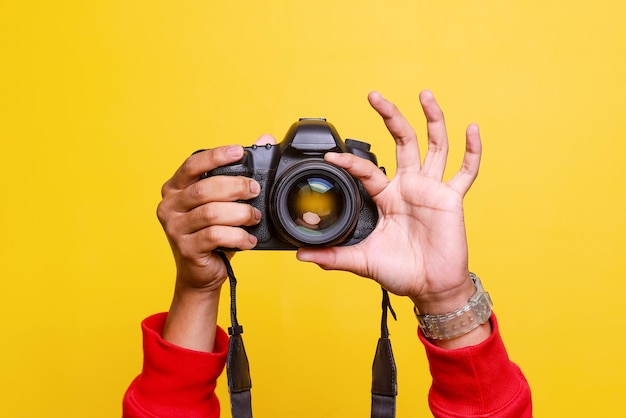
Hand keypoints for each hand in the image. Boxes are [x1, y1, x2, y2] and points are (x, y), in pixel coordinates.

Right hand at [158, 134, 274, 350]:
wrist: (200, 273)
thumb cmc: (212, 234)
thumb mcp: (223, 203)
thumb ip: (239, 173)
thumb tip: (264, 139)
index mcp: (175, 189)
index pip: (192, 164)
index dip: (216, 156)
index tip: (239, 151)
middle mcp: (169, 206)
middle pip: (204, 188)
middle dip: (235, 186)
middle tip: (254, 190)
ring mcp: (174, 229)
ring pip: (211, 213)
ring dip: (239, 213)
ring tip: (254, 217)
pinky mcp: (186, 248)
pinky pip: (214, 236)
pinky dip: (237, 236)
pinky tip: (248, 239)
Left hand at [297, 91, 481, 315]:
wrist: (430, 287)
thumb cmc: (399, 272)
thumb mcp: (362, 260)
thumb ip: (333, 255)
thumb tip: (301, 256)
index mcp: (386, 197)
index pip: (366, 169)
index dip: (349, 161)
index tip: (330, 157)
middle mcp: (408, 186)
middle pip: (401, 142)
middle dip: (389, 117)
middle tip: (374, 96)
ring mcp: (431, 189)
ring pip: (433, 146)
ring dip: (431, 120)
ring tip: (424, 94)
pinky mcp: (452, 198)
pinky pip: (466, 171)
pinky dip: (472, 151)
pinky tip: (472, 129)